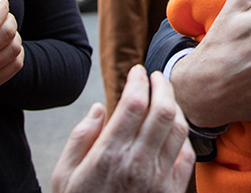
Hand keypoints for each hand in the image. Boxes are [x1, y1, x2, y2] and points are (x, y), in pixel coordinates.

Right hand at [0, 0, 24, 124]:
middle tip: (4, 16)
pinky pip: (15, 65)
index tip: (2, 4)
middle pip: (6, 33)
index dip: (3, 8)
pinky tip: (7, 46)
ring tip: (5, 30)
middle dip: (10, 19)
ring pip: (14, 48)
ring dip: (15, 34)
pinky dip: (17, 52)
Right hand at [51, 66, 193, 192]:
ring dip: (176, 107)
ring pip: (179, 129)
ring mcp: (158, 179)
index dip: (138, 80)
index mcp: (109, 155)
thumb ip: (80, 138)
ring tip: (166, 99)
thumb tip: (100, 108)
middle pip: (163, 110)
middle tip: (156, 76)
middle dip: (162, 85)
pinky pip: (187, 157)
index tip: (136, 71)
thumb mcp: (63, 175)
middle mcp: (138, 163)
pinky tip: (174, 132)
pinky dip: (183, 138)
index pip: (133, 103)